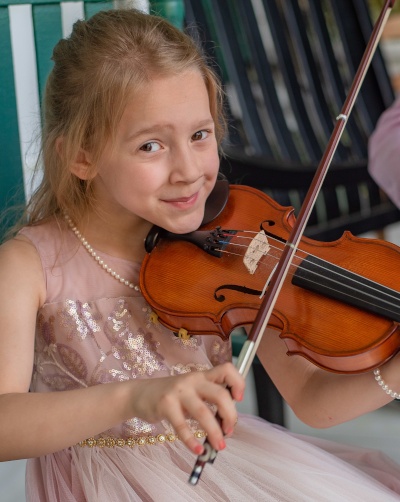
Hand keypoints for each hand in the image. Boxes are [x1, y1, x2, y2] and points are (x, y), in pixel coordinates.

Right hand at [128, 362, 244, 454]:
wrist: (139, 394)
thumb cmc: (171, 395)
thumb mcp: (191, 391)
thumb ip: (208, 400)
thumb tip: (228, 421)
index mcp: (202, 376)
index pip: (226, 369)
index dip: (238, 383)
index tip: (239, 400)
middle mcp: (192, 380)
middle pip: (220, 394)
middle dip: (230, 415)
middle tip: (230, 430)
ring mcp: (179, 391)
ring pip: (203, 412)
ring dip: (215, 432)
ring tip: (219, 446)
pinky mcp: (165, 405)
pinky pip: (182, 425)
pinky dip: (192, 440)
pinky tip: (198, 449)